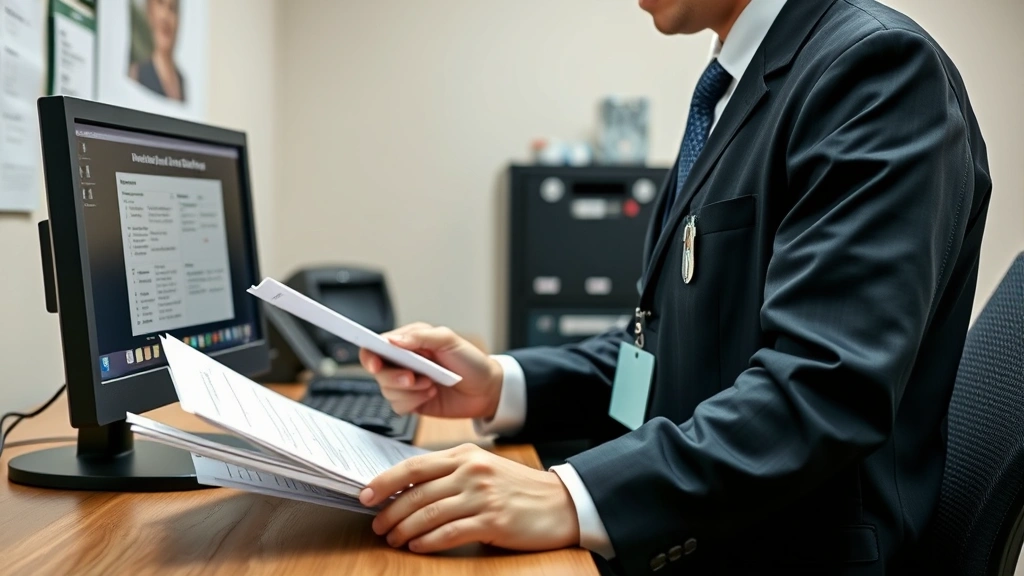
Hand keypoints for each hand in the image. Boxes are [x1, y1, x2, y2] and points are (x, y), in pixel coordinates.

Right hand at [359, 323, 503, 419]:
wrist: (487, 390)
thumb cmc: (470, 361)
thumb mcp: (449, 340)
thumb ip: (420, 337)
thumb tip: (393, 340)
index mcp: (409, 341)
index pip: (376, 345)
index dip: (369, 354)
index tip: (374, 364)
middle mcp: (404, 361)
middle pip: (378, 371)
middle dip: (394, 377)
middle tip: (413, 378)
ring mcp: (407, 383)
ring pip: (387, 391)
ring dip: (409, 391)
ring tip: (431, 385)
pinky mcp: (412, 401)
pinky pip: (398, 406)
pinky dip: (413, 402)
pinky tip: (431, 395)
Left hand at [360, 443, 579, 552]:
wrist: (560, 503)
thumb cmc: (518, 488)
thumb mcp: (483, 469)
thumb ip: (450, 474)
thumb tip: (407, 489)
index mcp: (466, 455)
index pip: (414, 466)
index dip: (385, 481)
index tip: (365, 495)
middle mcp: (472, 471)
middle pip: (417, 492)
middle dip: (390, 511)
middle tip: (377, 524)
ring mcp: (482, 495)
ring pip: (428, 514)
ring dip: (405, 529)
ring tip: (393, 539)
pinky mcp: (492, 520)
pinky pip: (449, 533)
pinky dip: (428, 542)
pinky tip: (418, 546)